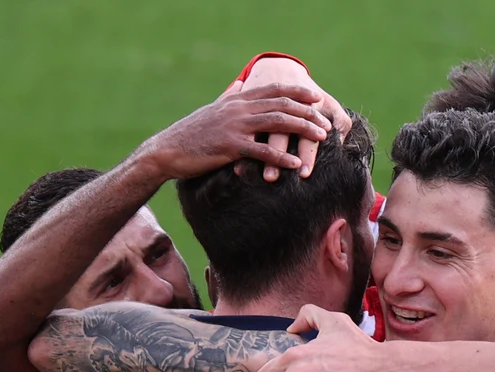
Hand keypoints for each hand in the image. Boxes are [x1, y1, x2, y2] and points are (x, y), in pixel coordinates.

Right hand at [135, 84, 333, 183]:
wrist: (167, 150)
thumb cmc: (192, 134)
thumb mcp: (213, 110)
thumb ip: (231, 98)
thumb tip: (241, 85)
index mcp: (237, 100)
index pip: (273, 89)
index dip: (298, 91)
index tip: (317, 96)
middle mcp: (238, 108)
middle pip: (281, 104)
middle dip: (308, 112)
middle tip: (327, 122)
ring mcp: (234, 127)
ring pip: (276, 123)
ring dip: (302, 129)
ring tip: (321, 137)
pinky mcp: (230, 147)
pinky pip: (261, 151)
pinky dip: (281, 157)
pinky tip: (296, 164)